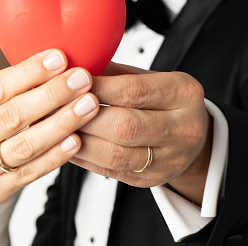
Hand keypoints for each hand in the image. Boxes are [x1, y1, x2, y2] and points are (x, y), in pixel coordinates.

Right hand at [0, 49, 99, 207]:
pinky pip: (31, 173)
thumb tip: (47, 68)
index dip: (29, 72)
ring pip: (26, 145)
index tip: (59, 58)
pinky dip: (56, 155)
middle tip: (81, 79)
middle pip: (12, 116)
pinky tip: (76, 139)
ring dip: (62, 123)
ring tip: (88, 105)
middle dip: (52, 94)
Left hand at [71, 62, 212, 204]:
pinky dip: (83, 157)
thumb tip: (73, 68)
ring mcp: (169, 160)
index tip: (71, 83)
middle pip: (124, 126)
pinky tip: (67, 144)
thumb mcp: (149, 78)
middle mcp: (183, 129)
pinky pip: (109, 171)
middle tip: (57, 107)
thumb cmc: (162, 101)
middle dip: (85, 117)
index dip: (98, 88)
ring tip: (57, 127)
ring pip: (114, 155)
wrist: (190, 137)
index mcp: (184, 94)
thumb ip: (114, 72)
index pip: (134, 91)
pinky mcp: (151, 180)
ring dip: (80, 141)